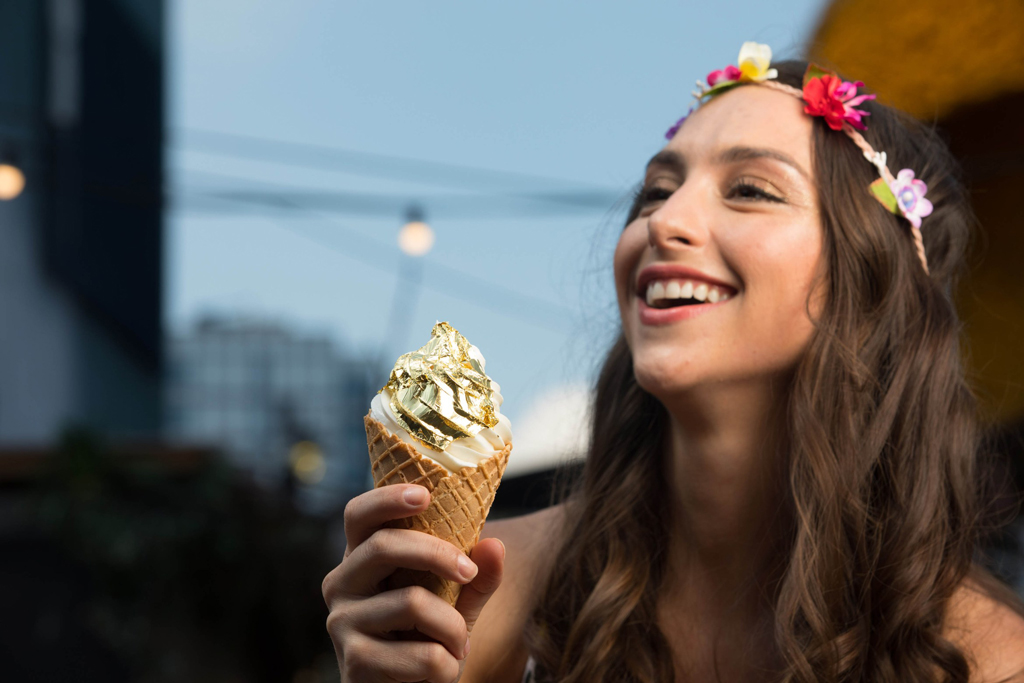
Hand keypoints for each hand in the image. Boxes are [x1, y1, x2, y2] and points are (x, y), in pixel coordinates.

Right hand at [323, 484, 504, 682]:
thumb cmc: (425, 639)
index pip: (358, 515)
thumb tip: (495, 545)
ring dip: (453, 627)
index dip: (386, 498)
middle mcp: (341, 584)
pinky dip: (446, 665)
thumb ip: (476, 575)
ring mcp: (342, 623)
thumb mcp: (455, 602)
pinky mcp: (353, 662)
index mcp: (361, 559)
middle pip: (383, 546)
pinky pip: (419, 654)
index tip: (425, 495)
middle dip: (438, 554)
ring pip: (411, 602)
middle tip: (468, 573)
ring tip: (459, 644)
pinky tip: (444, 671)